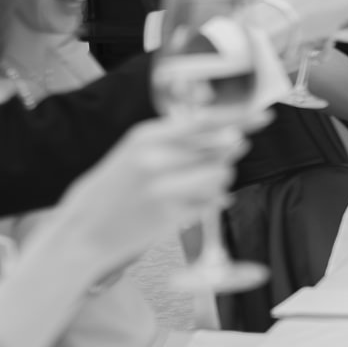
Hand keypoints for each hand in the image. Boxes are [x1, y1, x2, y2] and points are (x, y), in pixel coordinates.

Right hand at [50, 117, 249, 269]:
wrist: (81, 231)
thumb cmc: (114, 188)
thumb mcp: (136, 151)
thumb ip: (178, 140)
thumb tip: (236, 136)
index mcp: (146, 135)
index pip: (206, 120)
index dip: (241, 118)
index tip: (266, 115)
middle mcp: (155, 158)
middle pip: (220, 148)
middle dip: (227, 154)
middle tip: (212, 162)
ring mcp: (163, 188)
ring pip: (221, 175)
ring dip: (219, 180)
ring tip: (192, 186)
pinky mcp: (170, 215)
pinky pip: (212, 202)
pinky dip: (212, 201)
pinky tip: (191, 203)